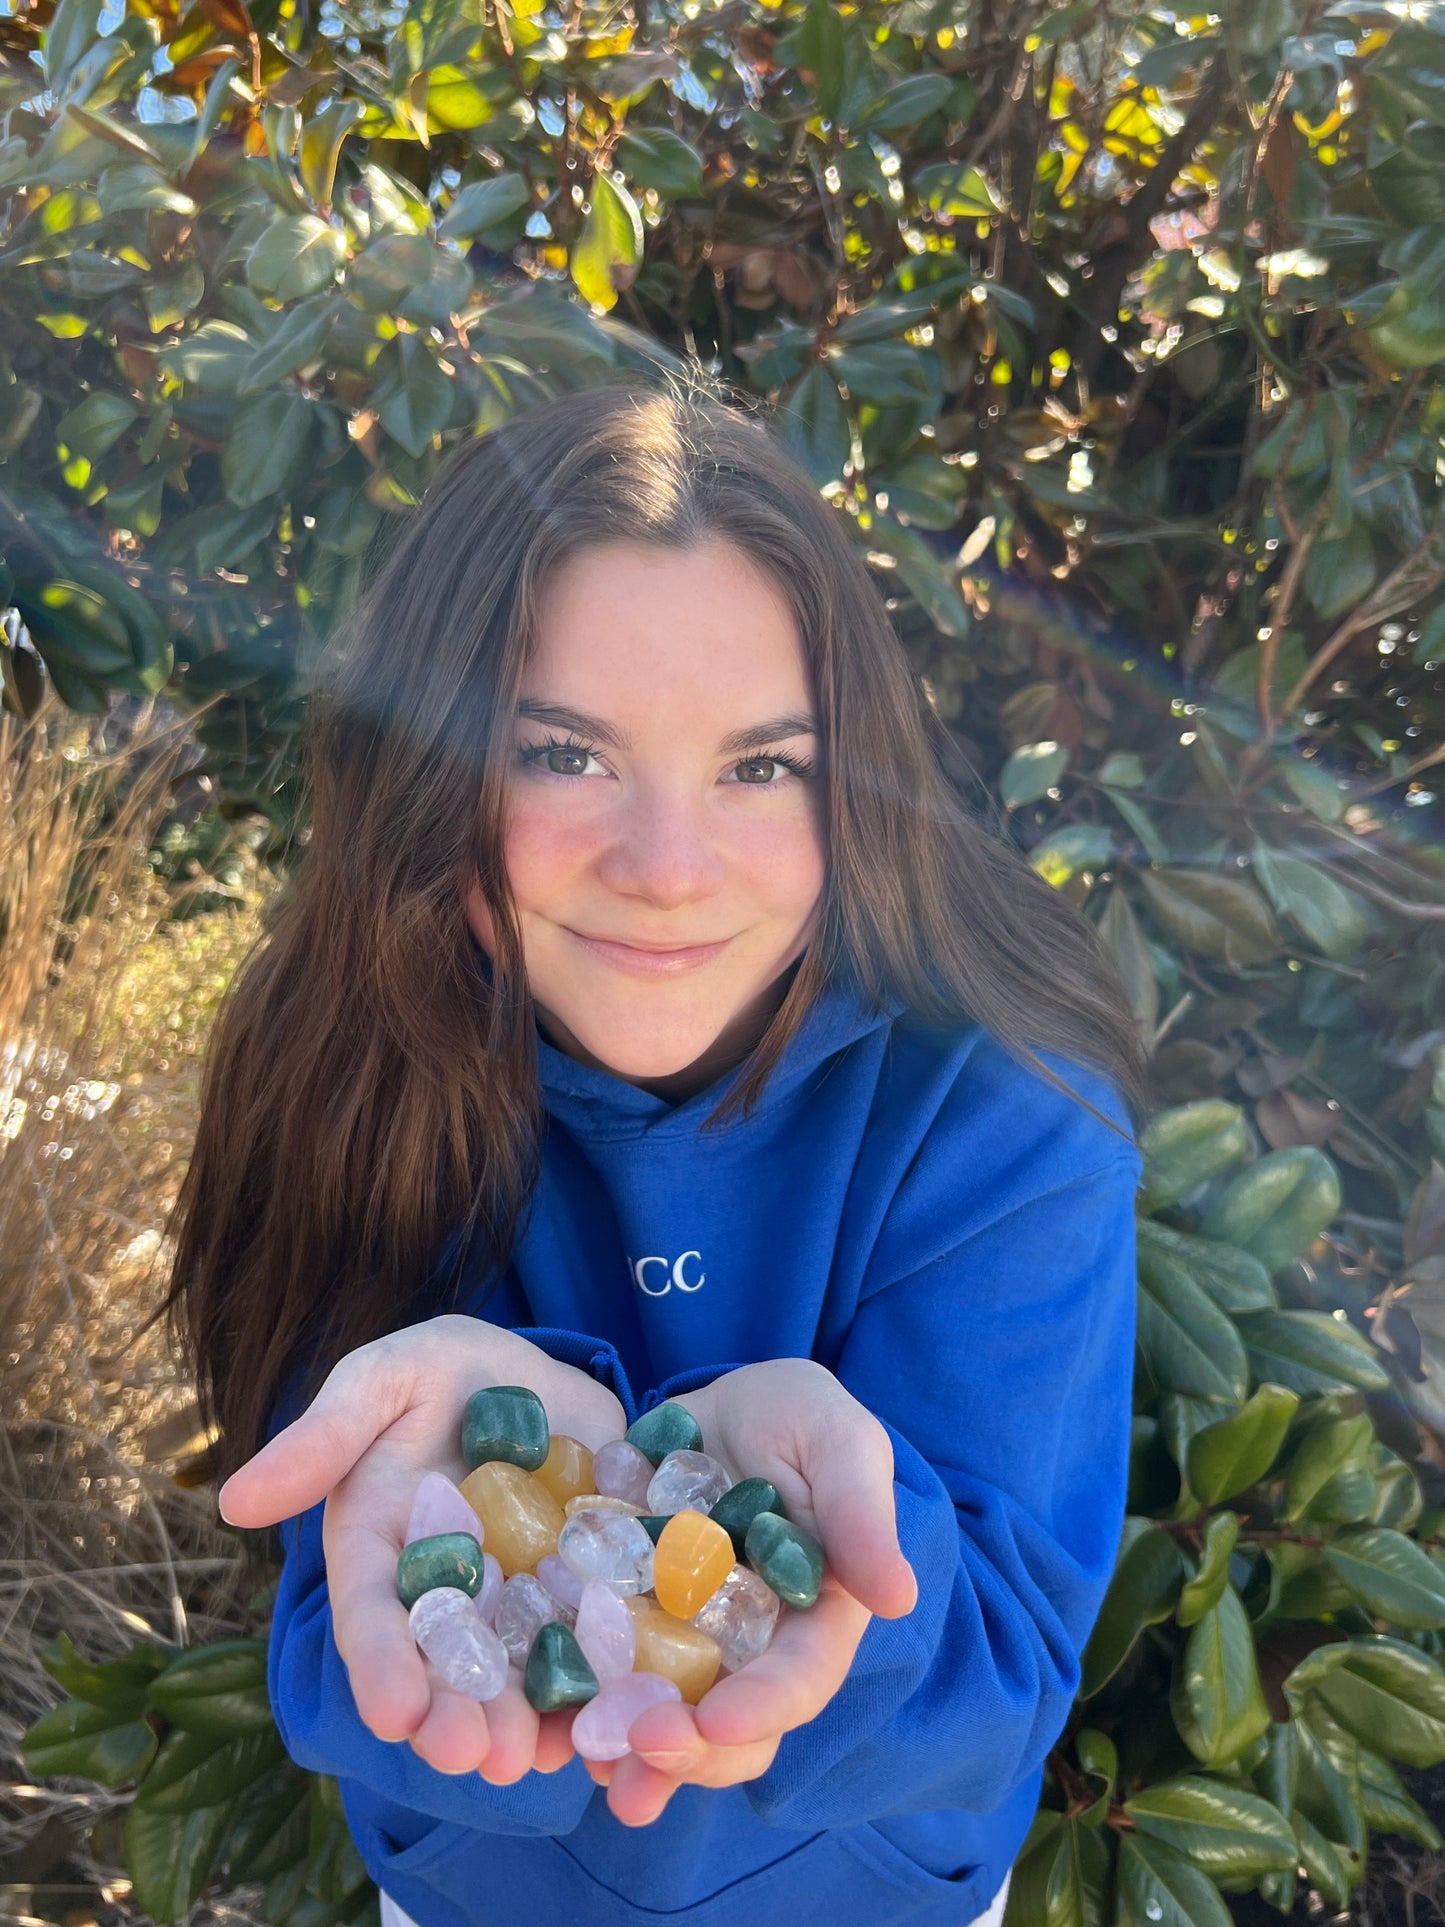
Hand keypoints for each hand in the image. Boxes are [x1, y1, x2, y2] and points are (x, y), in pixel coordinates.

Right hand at [217, 1315, 626, 1785]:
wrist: (533, 1370)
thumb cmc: (439, 1371)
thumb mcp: (382, 1381)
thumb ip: (322, 1438)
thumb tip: (234, 1502)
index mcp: (382, 1549)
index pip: (373, 1615)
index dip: (381, 1665)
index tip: (393, 1714)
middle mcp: (445, 1592)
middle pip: (447, 1663)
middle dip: (460, 1715)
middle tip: (479, 1758)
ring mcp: (516, 1599)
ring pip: (518, 1671)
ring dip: (527, 1720)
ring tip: (542, 1758)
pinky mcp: (584, 1589)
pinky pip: (594, 1644)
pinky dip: (603, 1684)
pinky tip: (615, 1719)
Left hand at [579, 1358, 917, 1825]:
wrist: (720, 1402)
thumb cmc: (799, 1416)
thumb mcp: (838, 1441)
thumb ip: (861, 1512)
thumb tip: (898, 1596)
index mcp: (815, 1616)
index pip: (800, 1679)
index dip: (763, 1707)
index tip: (717, 1719)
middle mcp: (752, 1647)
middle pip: (731, 1725)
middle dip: (689, 1753)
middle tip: (638, 1755)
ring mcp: (687, 1643)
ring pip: (669, 1721)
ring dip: (633, 1756)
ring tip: (594, 1765)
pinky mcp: (629, 1621)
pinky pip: (604, 1676)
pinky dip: (580, 1705)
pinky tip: (550, 1724)